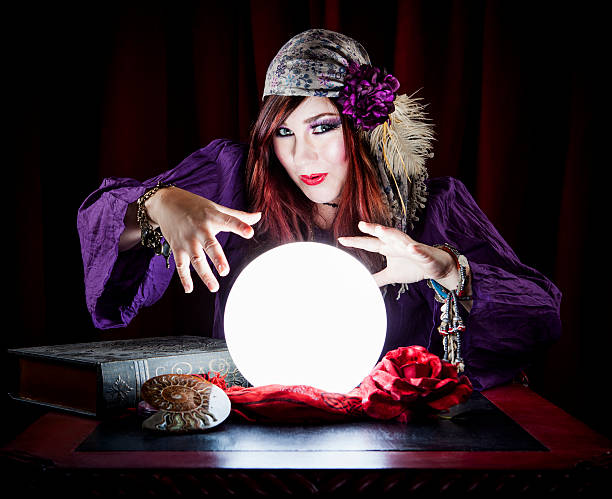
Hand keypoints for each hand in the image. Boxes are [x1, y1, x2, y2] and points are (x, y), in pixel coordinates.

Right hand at [146, 187, 260, 292]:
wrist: (166, 202)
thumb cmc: (196, 207)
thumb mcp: (216, 208)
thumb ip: (238, 216)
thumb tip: (259, 216)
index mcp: (213, 217)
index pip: (229, 221)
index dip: (240, 226)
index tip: (250, 232)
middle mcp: (200, 229)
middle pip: (209, 244)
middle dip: (217, 258)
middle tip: (225, 271)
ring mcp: (187, 239)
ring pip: (196, 259)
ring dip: (204, 274)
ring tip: (214, 287)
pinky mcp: (177, 247)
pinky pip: (180, 265)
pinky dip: (184, 278)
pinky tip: (189, 289)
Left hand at [338, 221, 458, 288]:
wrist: (436, 268)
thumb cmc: (413, 267)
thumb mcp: (391, 274)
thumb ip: (377, 277)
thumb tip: (364, 282)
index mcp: (388, 248)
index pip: (369, 243)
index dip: (356, 242)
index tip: (342, 240)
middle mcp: (397, 244)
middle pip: (383, 235)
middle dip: (373, 229)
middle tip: (361, 224)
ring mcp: (411, 248)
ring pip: (400, 239)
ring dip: (391, 234)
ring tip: (381, 230)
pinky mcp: (424, 254)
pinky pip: (419, 251)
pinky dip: (416, 250)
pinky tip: (411, 248)